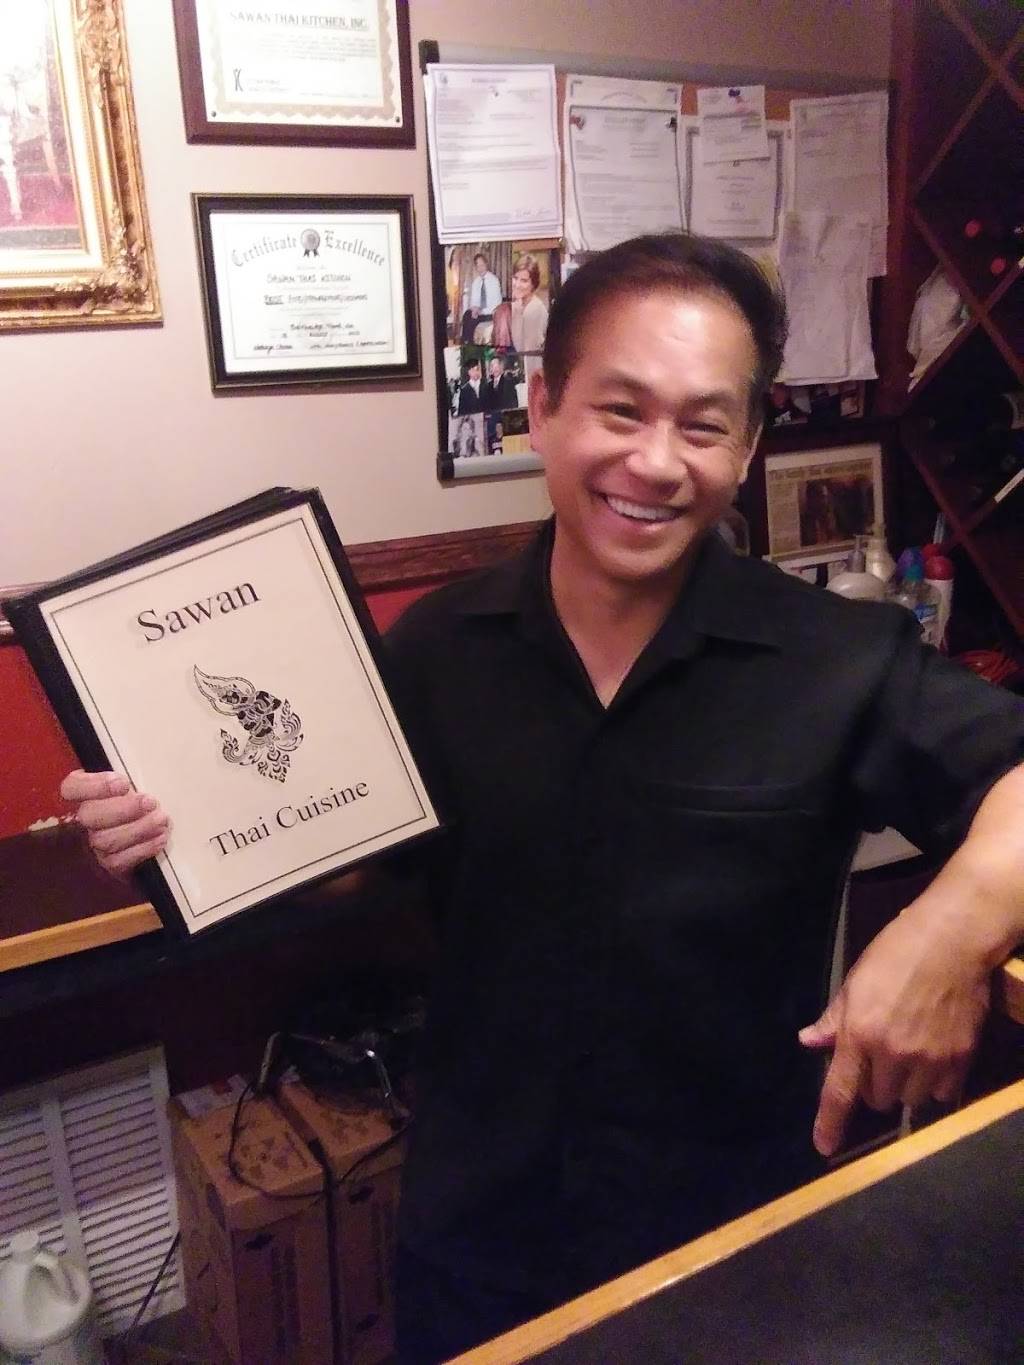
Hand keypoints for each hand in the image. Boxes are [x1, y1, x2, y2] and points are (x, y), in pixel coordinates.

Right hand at [60, 769, 169, 877]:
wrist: (147, 830)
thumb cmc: (138, 799)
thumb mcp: (131, 782)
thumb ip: (127, 778)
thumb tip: (134, 777)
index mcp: (83, 793)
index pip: (72, 787)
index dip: (95, 786)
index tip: (123, 784)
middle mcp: (81, 820)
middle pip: (89, 816)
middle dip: (124, 809)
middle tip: (151, 802)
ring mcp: (93, 844)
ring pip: (106, 840)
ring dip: (138, 829)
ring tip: (161, 819)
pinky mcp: (109, 864)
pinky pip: (120, 860)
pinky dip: (143, 848)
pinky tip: (161, 837)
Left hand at [799, 904, 989, 1156]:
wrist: (953, 941)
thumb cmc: (896, 953)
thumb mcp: (855, 981)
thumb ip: (833, 1019)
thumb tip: (808, 1042)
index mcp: (860, 1033)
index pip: (840, 1091)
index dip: (830, 1124)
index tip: (824, 1148)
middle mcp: (893, 1053)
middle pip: (876, 1099)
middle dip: (873, 1084)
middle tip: (879, 1054)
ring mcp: (929, 1060)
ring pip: (909, 1101)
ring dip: (904, 1086)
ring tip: (908, 1053)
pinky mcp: (960, 1060)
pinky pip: (942, 1095)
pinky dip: (935, 1084)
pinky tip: (933, 1057)